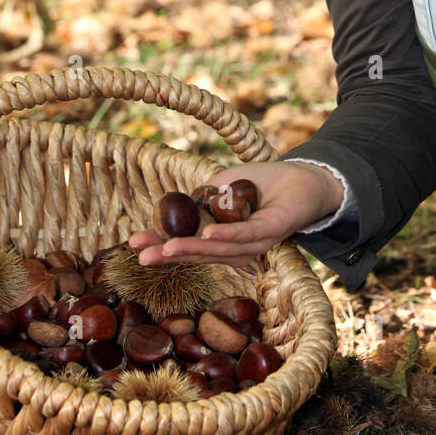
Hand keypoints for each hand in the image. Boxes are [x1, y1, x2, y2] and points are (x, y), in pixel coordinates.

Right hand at [127, 160, 344, 270]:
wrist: (302, 178)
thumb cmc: (261, 184)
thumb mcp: (222, 188)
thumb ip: (201, 200)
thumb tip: (176, 210)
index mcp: (221, 239)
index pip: (187, 245)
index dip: (160, 245)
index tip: (133, 245)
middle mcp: (236, 248)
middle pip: (198, 254)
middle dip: (168, 254)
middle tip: (141, 257)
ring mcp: (254, 243)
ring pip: (219, 250)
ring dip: (191, 249)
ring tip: (166, 249)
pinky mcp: (271, 232)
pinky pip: (246, 235)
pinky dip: (226, 235)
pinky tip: (207, 235)